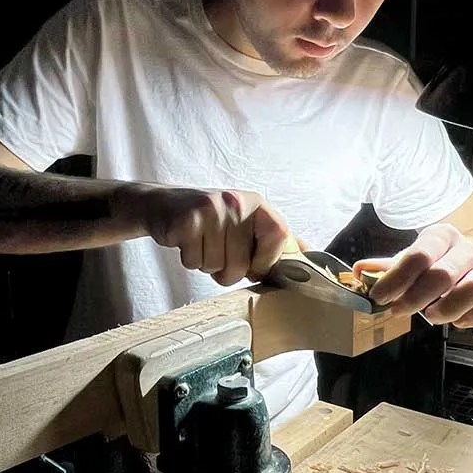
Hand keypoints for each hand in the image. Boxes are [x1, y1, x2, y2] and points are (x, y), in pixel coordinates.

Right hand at [140, 185, 290, 285]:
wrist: (163, 205)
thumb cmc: (209, 220)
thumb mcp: (244, 222)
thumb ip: (273, 239)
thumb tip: (309, 254)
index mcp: (256, 203)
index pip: (279, 235)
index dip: (267, 259)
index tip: (253, 265)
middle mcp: (236, 202)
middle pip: (242, 263)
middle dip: (228, 271)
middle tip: (217, 253)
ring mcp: (211, 210)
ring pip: (217, 266)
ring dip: (207, 264)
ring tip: (201, 244)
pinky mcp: (187, 221)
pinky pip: (194, 261)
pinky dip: (189, 260)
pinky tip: (187, 242)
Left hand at [352, 223, 472, 327]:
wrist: (469, 258)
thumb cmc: (433, 261)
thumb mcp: (409, 257)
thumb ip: (385, 267)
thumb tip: (359, 271)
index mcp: (441, 236)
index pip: (418, 255)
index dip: (396, 279)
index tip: (379, 297)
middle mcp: (466, 250)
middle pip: (442, 274)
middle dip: (415, 298)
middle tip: (398, 310)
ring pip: (472, 289)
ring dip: (447, 308)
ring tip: (430, 316)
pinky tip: (458, 321)